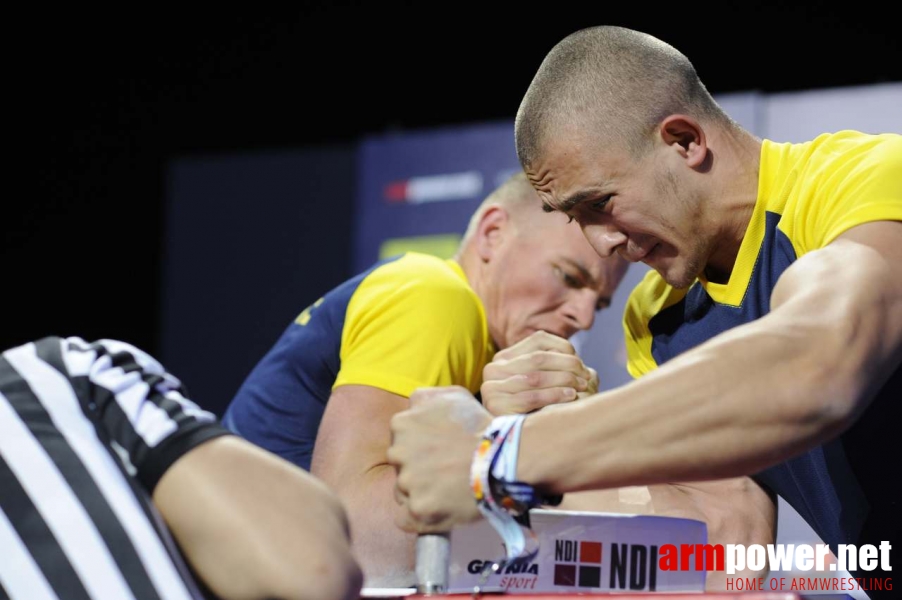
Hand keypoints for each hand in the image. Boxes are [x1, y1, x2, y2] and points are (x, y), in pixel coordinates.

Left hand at [388, 386, 489, 532]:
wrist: (502, 457)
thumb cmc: (480, 426)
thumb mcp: (452, 396)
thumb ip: (424, 399)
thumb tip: (413, 408)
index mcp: (402, 425)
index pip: (399, 442)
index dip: (419, 450)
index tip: (438, 454)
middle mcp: (398, 452)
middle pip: (399, 468)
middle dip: (417, 471)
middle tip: (444, 473)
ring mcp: (407, 482)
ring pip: (403, 493)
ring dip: (420, 494)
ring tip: (447, 491)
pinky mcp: (418, 509)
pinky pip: (406, 520)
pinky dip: (419, 518)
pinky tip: (437, 510)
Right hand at [481, 331, 596, 413]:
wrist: (511, 440)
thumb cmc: (533, 409)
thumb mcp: (541, 383)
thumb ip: (553, 366)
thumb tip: (578, 359)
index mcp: (504, 357)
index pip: (538, 340)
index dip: (563, 348)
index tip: (580, 363)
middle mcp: (493, 368)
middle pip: (538, 358)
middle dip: (567, 365)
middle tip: (586, 377)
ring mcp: (491, 387)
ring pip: (535, 377)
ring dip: (563, 380)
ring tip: (582, 386)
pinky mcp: (495, 405)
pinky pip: (531, 397)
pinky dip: (554, 395)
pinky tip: (570, 397)